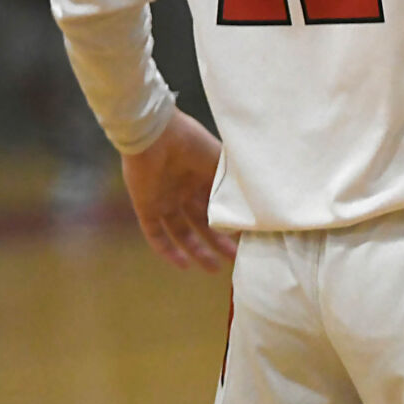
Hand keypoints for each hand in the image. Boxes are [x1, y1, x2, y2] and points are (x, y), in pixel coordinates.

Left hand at [121, 109, 236, 270]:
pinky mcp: (146, 207)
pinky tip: (183, 265)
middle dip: (219, 242)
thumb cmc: (192, 142)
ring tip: (213, 268)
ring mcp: (165, 200)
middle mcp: (184, 191)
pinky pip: (156, 234)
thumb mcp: (220, 162)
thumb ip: (234, 182)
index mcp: (202, 177)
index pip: (218, 206)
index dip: (231, 223)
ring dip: (196, 251)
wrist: (157, 134)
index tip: (249, 238)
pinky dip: (167, 251)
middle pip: (203, 224)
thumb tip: (257, 202)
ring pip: (182, 233)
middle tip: (236, 259)